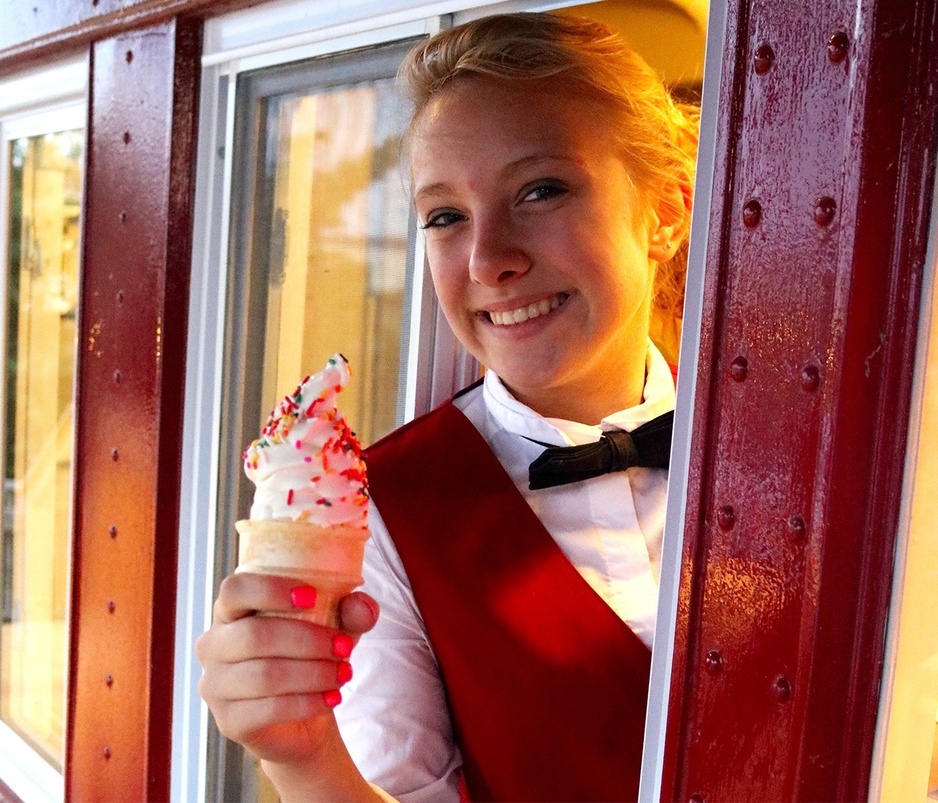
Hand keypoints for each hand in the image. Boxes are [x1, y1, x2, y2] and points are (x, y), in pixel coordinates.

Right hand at [195, 572, 378, 765]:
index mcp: (231, 611)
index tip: (311, 596)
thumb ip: (350, 612)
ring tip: (344, 674)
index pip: (235, 590)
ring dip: (312, 673)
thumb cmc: (310, 657)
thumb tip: (364, 607)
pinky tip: (331, 698)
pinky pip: (267, 709)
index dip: (270, 590)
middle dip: (307, 640)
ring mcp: (215, 685)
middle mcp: (213, 645)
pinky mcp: (228, 721)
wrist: (303, 720)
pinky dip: (306, 702)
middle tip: (344, 647)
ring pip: (264, 675)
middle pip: (254, 636)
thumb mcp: (336, 627)